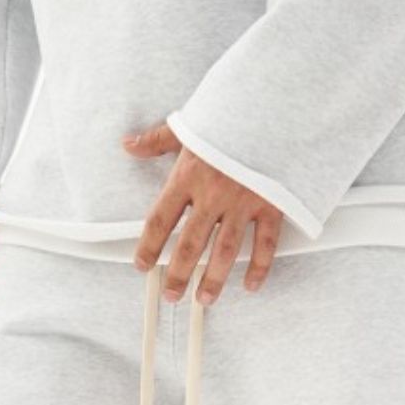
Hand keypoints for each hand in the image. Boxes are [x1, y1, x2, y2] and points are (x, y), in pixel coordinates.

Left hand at [123, 123, 282, 303]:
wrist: (276, 104)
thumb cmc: (230, 114)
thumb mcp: (190, 123)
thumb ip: (158, 140)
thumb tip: (129, 144)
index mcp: (189, 175)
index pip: (161, 218)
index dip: (148, 245)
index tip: (141, 265)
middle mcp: (214, 194)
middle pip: (191, 244)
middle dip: (178, 273)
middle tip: (171, 295)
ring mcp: (244, 201)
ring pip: (226, 251)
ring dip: (213, 279)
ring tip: (204, 299)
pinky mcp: (272, 203)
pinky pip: (266, 243)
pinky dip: (260, 267)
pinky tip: (250, 285)